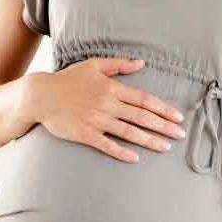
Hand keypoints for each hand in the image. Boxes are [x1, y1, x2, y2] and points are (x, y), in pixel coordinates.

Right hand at [28, 57, 185, 162]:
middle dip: (163, 126)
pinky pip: (107, 145)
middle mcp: (107, 104)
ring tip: (165, 147)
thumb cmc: (68, 80)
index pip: (144, 99)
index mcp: (111, 88)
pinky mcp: (85, 134)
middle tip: (180, 134)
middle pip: (141, 117)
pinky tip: (135, 158)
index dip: (163, 109)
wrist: (41, 96)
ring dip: (149, 140)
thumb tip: (141, 63)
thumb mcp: (93, 65)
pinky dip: (121, 152)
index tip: (178, 117)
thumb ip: (119, 64)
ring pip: (129, 132)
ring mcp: (96, 120)